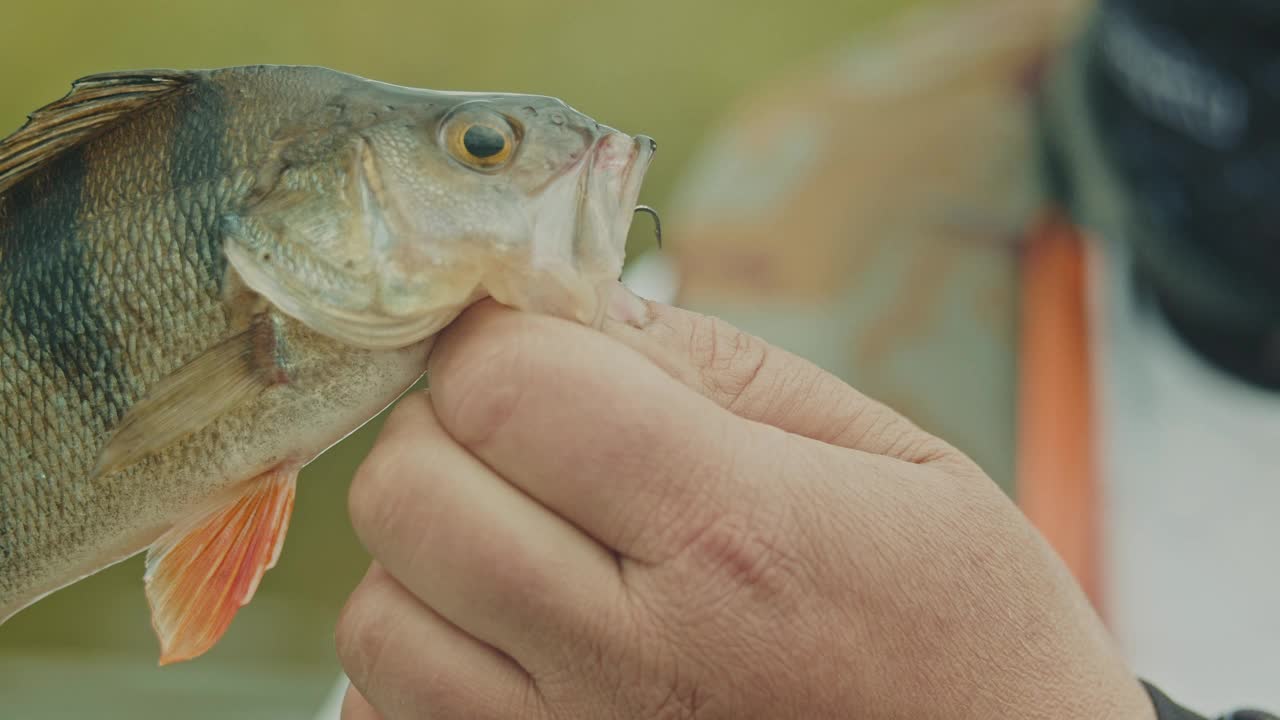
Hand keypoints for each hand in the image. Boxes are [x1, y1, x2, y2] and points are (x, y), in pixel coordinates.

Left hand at [335, 285, 1154, 718]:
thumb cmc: (969, 635)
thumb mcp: (899, 464)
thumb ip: (723, 370)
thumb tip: (571, 302)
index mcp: (734, 537)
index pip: (505, 388)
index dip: (499, 339)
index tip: (535, 341)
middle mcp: (632, 663)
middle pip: (408, 494)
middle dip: (447, 432)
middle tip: (529, 436)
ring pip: (376, 620)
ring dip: (430, 556)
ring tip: (533, 548)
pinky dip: (432, 664)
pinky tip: (523, 643)